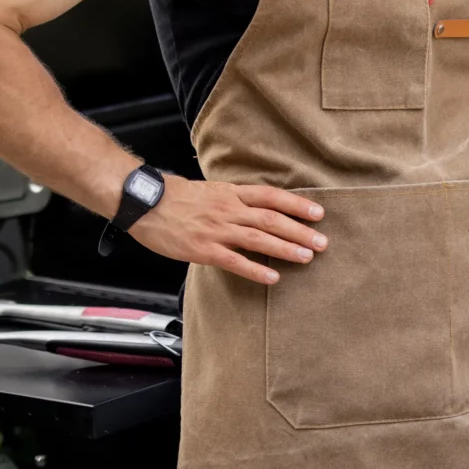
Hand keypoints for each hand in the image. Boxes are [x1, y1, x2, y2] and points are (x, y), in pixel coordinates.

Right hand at [128, 176, 327, 283]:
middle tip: (322, 241)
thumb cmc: (175, 196)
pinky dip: (256, 270)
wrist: (145, 202)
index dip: (296, 205)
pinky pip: (235, 261)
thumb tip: (256, 208)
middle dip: (300, 230)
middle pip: (272, 219)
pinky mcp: (204, 250)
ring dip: (286, 248)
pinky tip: (273, 278)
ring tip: (307, 257)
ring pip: (259, 239)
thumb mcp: (210, 190)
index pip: (272, 197)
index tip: (318, 213)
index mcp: (231, 193)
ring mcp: (217, 230)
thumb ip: (234, 200)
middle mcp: (229, 210)